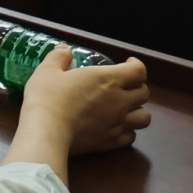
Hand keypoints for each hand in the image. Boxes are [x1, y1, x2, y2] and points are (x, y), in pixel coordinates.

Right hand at [21, 48, 151, 154]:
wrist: (47, 131)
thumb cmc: (48, 96)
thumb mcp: (47, 70)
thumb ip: (59, 57)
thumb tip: (65, 50)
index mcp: (108, 79)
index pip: (138, 71)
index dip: (136, 65)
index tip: (127, 64)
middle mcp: (120, 101)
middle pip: (144, 93)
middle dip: (137, 88)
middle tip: (123, 87)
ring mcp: (119, 123)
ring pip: (145, 117)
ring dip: (137, 111)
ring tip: (124, 110)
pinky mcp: (112, 143)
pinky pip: (131, 136)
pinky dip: (127, 131)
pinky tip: (115, 128)